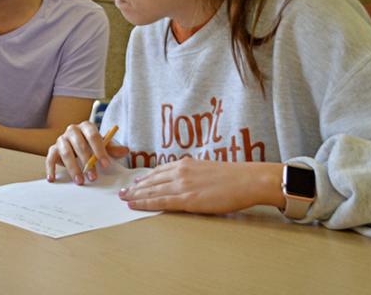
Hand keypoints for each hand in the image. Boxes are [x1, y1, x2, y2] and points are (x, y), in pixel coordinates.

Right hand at [45, 121, 128, 184]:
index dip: (100, 150)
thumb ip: (113, 149)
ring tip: (80, 181)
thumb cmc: (92, 146)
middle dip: (87, 162)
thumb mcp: (104, 147)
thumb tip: (125, 151)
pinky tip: (52, 178)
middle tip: (94, 177)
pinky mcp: (53, 149)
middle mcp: (72, 130)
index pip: (93, 136)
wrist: (79, 146)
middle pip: (79, 144)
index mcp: (86, 126)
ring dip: (73, 168)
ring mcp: (61, 139)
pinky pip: (50, 158)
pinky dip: (51, 168)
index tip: (106, 165)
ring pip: (65, 152)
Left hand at [118, 158, 283, 213]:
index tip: (135, 182)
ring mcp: (182, 185)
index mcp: (185, 164)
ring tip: (124, 198)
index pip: (159, 171)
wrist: (248, 180)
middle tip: (122, 192)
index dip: (145, 178)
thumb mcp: (207, 169)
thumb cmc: (233, 177)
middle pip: (151, 180)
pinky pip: (160, 202)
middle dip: (135, 187)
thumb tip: (184, 182)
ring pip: (152, 191)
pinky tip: (134, 205)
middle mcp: (180, 172)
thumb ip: (192, 174)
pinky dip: (144, 203)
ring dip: (135, 195)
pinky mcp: (187, 199)